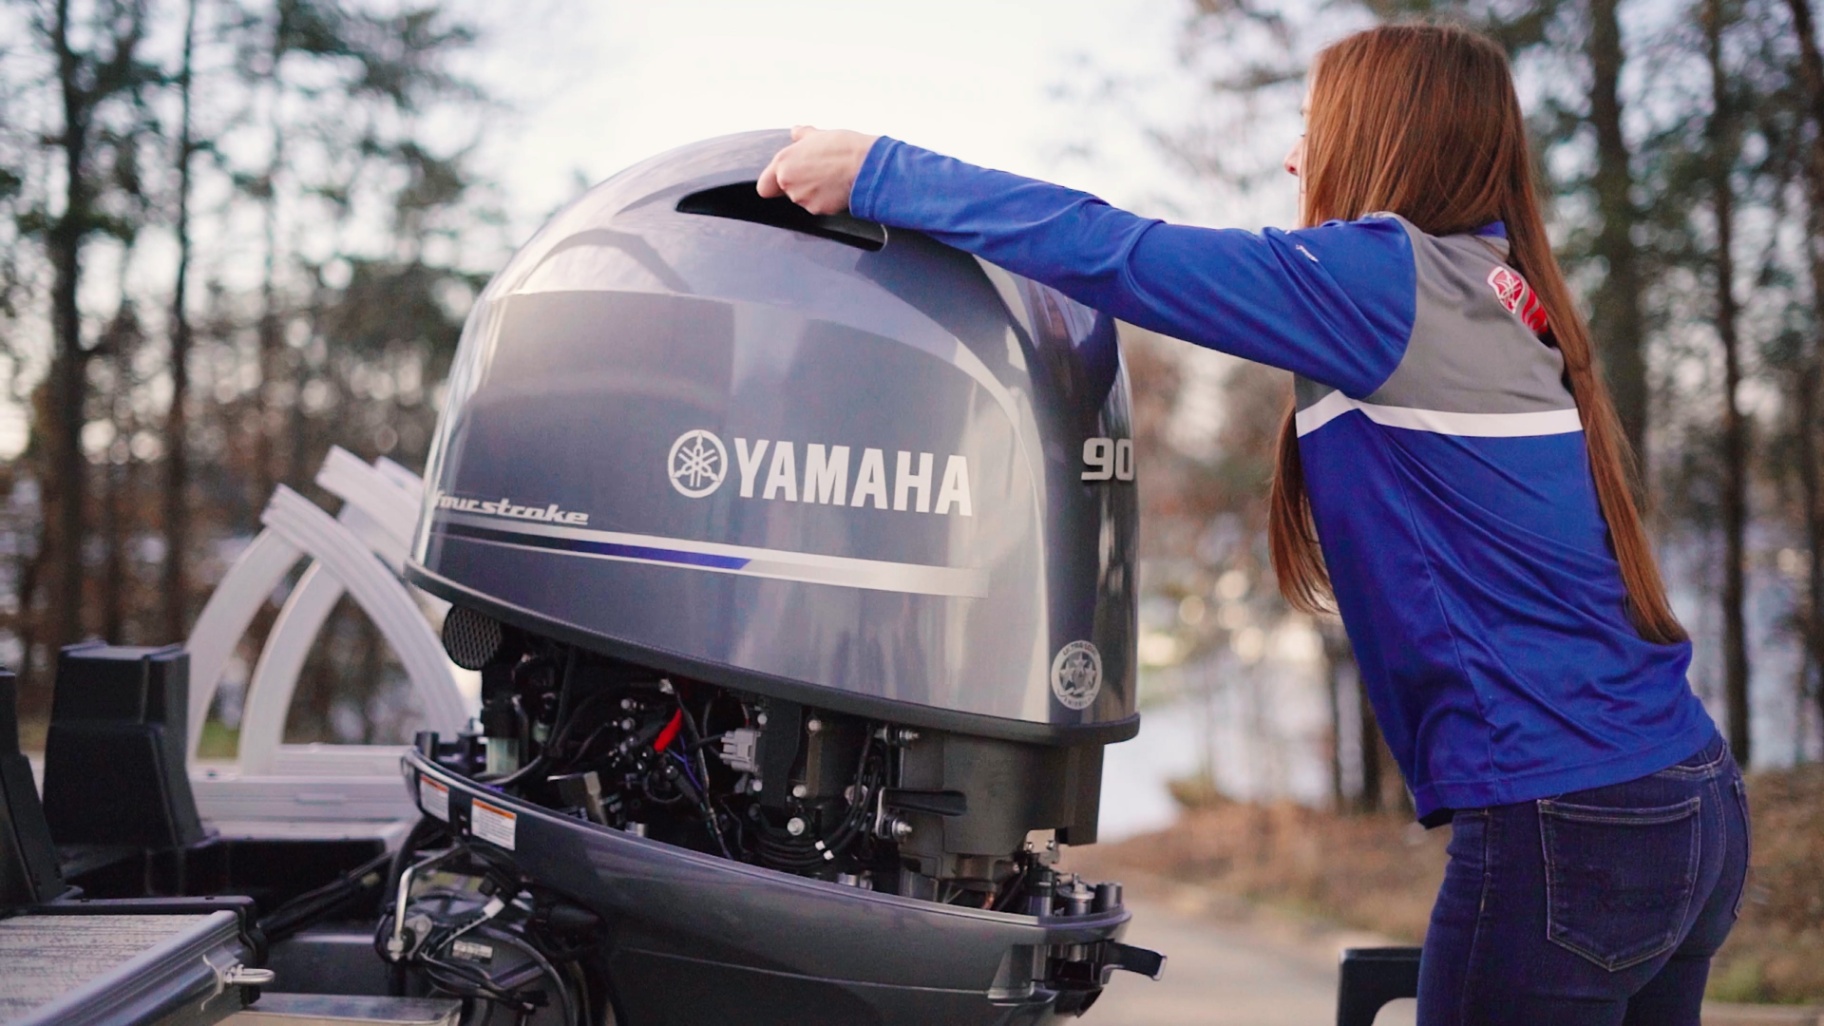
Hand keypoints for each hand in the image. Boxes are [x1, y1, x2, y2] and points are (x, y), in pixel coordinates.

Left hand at [756, 126, 878, 215]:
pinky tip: (838, 188)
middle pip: (786, 192)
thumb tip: (796, 131)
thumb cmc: (842, 147)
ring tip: (832, 178)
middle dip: (800, 185)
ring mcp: (802, 198)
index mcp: (783, 162)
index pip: (764, 187)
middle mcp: (788, 182)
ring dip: (814, 192)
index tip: (783, 181)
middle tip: (818, 172)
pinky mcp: (818, 210)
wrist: (864, 165)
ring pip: (803, 200)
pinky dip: (827, 200)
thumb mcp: (818, 135)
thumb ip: (802, 135)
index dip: (773, 185)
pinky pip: (819, 207)